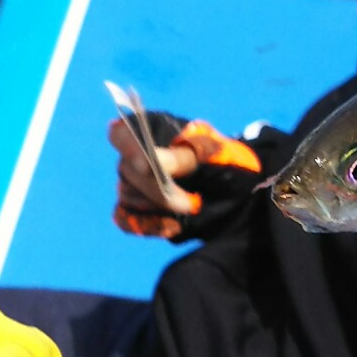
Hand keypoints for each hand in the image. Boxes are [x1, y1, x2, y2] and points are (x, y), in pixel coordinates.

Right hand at [108, 114, 270, 240]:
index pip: (122, 133)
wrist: (233, 192)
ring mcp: (131, 182)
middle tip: (190, 202)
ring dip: (159, 207)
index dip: (129, 148)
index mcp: (152, 130)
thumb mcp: (212, 155)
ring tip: (192, 208)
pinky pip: (126, 219)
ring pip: (128, 196)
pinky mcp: (133, 208)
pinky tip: (175, 226)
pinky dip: (150, 225)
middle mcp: (134, 154)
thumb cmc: (221, 163)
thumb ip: (182, 156)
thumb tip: (152, 162)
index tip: (147, 166)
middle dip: (157, 190)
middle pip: (127, 171)